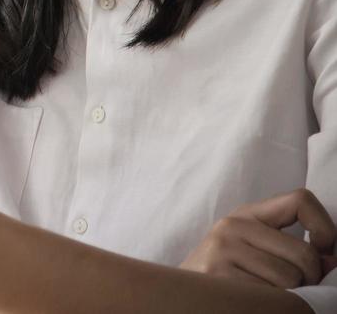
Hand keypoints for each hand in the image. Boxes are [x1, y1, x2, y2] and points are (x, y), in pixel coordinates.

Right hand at [181, 188, 336, 287]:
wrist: (182, 294)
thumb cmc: (226, 273)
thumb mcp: (254, 249)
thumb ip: (291, 247)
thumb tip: (333, 260)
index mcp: (246, 214)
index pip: (301, 200)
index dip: (325, 227)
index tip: (324, 251)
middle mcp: (233, 226)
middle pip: (304, 253)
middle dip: (310, 277)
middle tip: (295, 286)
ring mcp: (223, 249)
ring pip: (291, 278)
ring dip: (290, 294)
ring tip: (269, 294)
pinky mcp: (219, 276)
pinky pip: (271, 295)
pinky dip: (272, 304)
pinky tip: (256, 300)